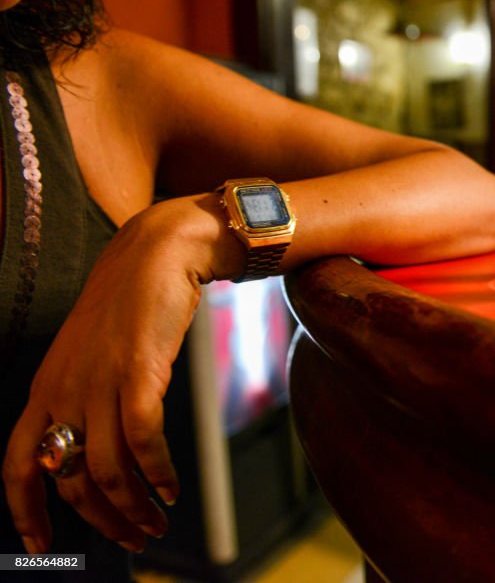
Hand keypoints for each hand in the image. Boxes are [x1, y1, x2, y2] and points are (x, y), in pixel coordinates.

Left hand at [2, 196, 230, 553]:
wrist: (157, 254)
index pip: (18, 465)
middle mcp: (64, 391)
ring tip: (157, 522)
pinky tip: (172, 487)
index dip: (25, 512)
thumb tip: (99, 453)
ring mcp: (99, 382)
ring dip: (133, 508)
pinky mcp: (138, 372)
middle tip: (132, 538)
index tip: (41, 545)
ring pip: (107, 470)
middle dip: (101, 521)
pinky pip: (143, 440)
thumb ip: (84, 399)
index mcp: (45, 389)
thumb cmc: (130, 305)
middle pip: (70, 479)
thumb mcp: (90, 355)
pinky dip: (158, 473)